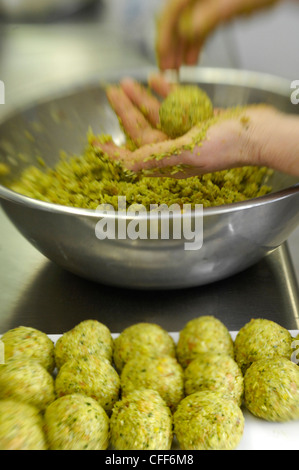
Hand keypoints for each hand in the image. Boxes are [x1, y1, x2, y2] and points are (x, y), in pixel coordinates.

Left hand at [93, 74, 298, 178]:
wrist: (261, 133)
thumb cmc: (227, 145)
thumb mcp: (188, 150)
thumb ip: (157, 155)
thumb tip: (129, 165)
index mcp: (170, 161)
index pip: (136, 155)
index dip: (115, 150)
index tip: (97, 142)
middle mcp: (176, 149)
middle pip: (144, 130)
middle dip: (126, 112)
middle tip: (111, 92)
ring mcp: (188, 134)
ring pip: (158, 115)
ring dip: (142, 99)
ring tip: (127, 82)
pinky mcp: (200, 120)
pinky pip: (178, 105)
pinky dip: (167, 93)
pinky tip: (157, 80)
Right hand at [156, 0, 280, 70]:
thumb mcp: (233, 3)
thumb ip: (209, 16)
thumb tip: (185, 31)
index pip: (170, 14)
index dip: (164, 39)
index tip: (163, 61)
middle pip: (174, 22)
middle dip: (170, 49)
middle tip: (168, 72)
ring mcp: (204, 3)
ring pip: (185, 28)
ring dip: (181, 51)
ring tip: (179, 72)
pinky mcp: (213, 9)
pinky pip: (198, 29)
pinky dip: (194, 46)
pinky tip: (192, 61)